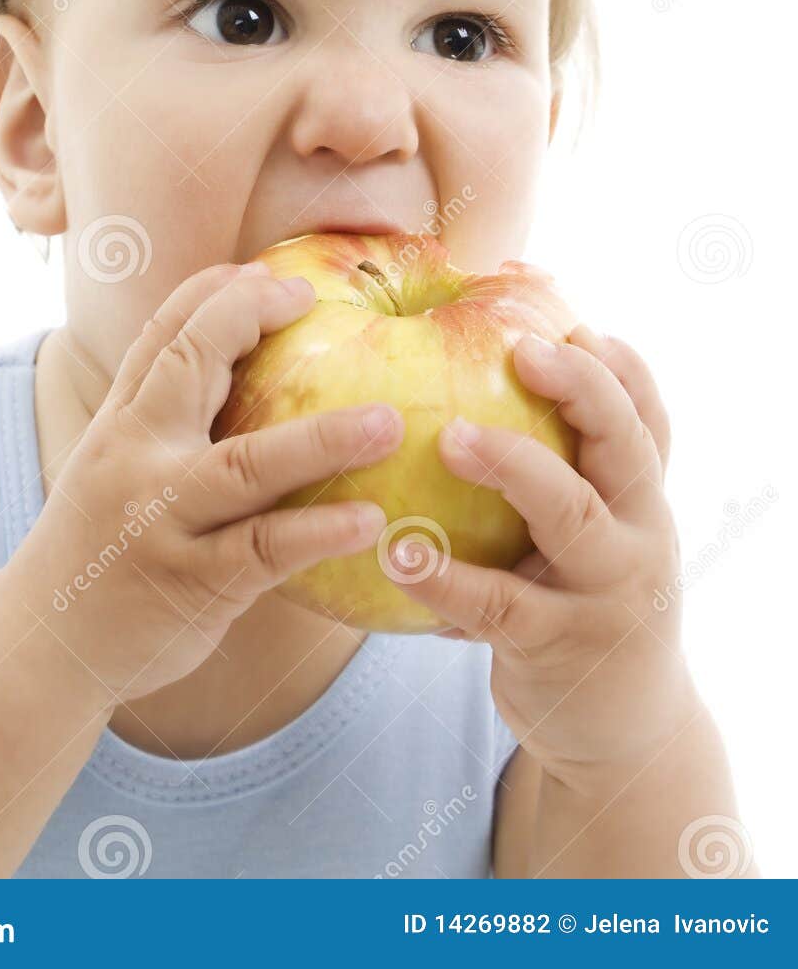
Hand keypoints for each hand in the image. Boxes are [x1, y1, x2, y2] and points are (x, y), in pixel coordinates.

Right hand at [6, 261, 399, 703]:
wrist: (41, 646)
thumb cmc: (98, 546)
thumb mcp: (110, 465)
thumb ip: (160, 416)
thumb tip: (235, 358)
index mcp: (119, 425)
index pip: (159, 336)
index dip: (210, 293)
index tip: (261, 269)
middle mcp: (135, 460)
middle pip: (189, 367)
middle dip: (247, 319)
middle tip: (313, 298)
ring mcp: (163, 522)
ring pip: (246, 465)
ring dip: (322, 438)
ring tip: (390, 422)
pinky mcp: (193, 584)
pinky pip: (266, 549)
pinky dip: (319, 532)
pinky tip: (370, 520)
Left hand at [382, 325, 695, 782]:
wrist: (623, 730)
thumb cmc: (586, 600)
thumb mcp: (597, 533)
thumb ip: (566, 466)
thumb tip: (497, 363)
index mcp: (644, 497)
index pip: (648, 415)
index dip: (618, 364)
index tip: (572, 316)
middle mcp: (641, 534)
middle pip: (628, 445)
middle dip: (582, 390)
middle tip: (523, 351)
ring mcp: (607, 592)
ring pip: (571, 515)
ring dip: (512, 466)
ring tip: (449, 435)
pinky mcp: (559, 645)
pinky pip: (499, 603)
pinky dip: (446, 577)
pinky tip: (398, 553)